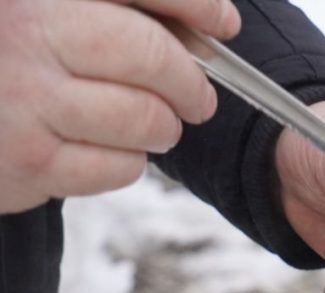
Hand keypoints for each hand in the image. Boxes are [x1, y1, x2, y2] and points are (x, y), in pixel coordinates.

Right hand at [0, 0, 239, 212]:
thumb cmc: (4, 56)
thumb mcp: (42, 11)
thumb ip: (114, 8)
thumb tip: (205, 25)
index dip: (196, 4)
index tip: (224, 22)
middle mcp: (26, 33)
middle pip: (151, 54)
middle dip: (189, 81)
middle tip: (197, 97)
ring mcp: (24, 99)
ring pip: (145, 117)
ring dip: (164, 126)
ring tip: (154, 123)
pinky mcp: (29, 160)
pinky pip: (119, 166)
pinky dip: (128, 160)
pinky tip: (106, 146)